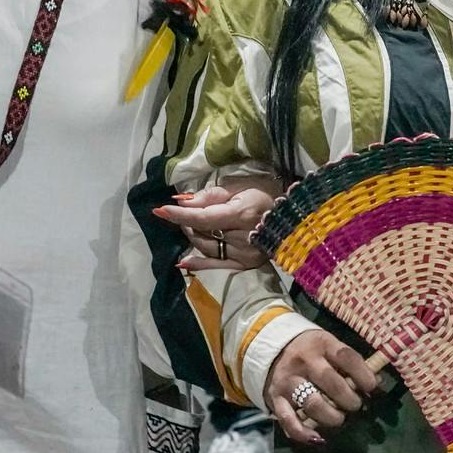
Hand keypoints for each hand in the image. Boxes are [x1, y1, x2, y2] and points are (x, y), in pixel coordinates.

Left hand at [153, 184, 276, 270]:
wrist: (293, 214)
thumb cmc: (266, 193)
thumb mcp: (240, 186)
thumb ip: (212, 196)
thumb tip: (184, 202)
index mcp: (242, 214)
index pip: (203, 217)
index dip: (180, 215)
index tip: (159, 210)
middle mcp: (243, 237)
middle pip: (202, 233)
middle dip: (188, 222)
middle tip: (187, 211)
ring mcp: (245, 254)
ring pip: (206, 248)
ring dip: (194, 236)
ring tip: (194, 225)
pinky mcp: (246, 264)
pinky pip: (217, 266)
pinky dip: (199, 264)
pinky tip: (183, 262)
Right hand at [264, 328, 381, 445]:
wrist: (271, 348)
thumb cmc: (312, 351)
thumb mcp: (331, 347)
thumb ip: (352, 364)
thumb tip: (379, 383)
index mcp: (322, 344)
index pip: (347, 358)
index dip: (363, 375)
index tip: (372, 387)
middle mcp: (304, 361)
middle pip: (332, 384)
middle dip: (350, 400)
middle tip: (355, 405)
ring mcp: (289, 380)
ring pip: (312, 403)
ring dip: (331, 417)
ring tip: (339, 418)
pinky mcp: (276, 398)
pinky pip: (289, 420)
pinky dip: (304, 433)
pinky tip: (318, 439)